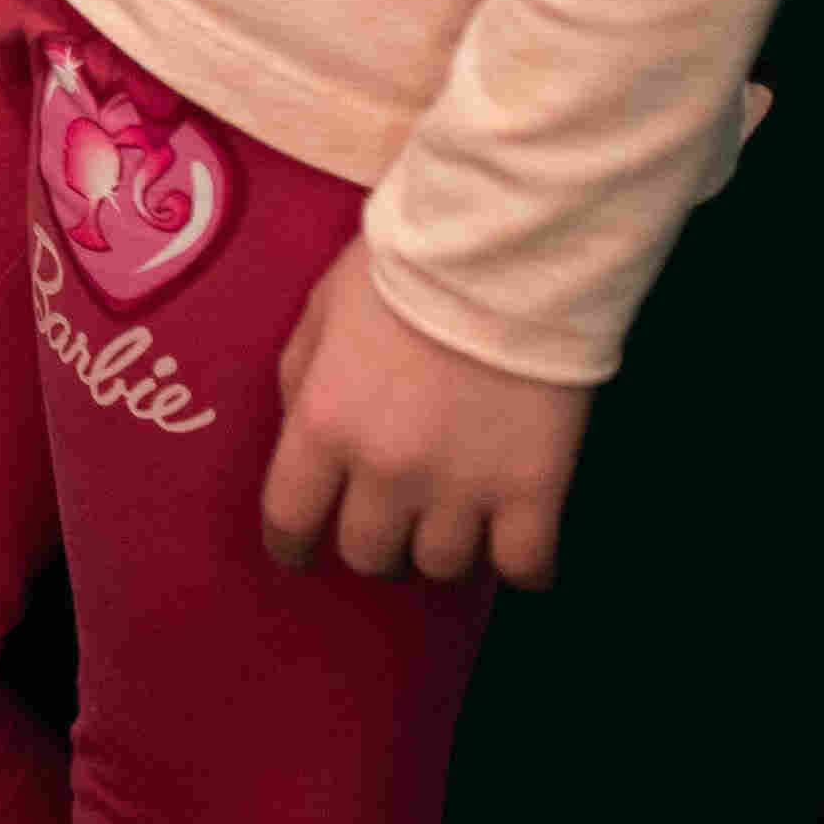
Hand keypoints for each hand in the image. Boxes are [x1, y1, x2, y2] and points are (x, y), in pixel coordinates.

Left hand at [259, 239, 593, 589]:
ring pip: (442, 567)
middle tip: (392, 520)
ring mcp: (463, 487)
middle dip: (374, 543)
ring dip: (442, 550)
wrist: (504, 253)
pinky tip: (519, 551)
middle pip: (368, 554)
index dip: (291, 545)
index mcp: (324, 425)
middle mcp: (386, 470)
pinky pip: (525, 567)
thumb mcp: (321, 312)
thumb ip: (303, 378)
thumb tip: (303, 430)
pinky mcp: (534, 490)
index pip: (290, 519)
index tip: (299, 554)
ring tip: (456, 524)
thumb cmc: (404, 270)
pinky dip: (523, 570)